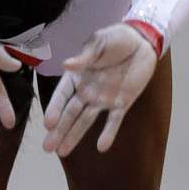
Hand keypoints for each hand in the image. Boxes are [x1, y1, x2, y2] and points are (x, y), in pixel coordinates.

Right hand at [42, 23, 156, 156]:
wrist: (141, 42)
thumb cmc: (116, 38)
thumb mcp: (98, 42)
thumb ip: (84, 56)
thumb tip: (67, 64)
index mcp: (77, 76)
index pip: (62, 95)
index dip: (54, 108)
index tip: (47, 123)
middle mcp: (86, 91)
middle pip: (70, 113)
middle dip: (59, 130)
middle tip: (47, 148)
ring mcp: (103, 99)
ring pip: (86, 121)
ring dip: (75, 136)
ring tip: (62, 152)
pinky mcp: (121, 104)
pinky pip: (113, 121)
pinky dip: (108, 133)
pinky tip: (101, 147)